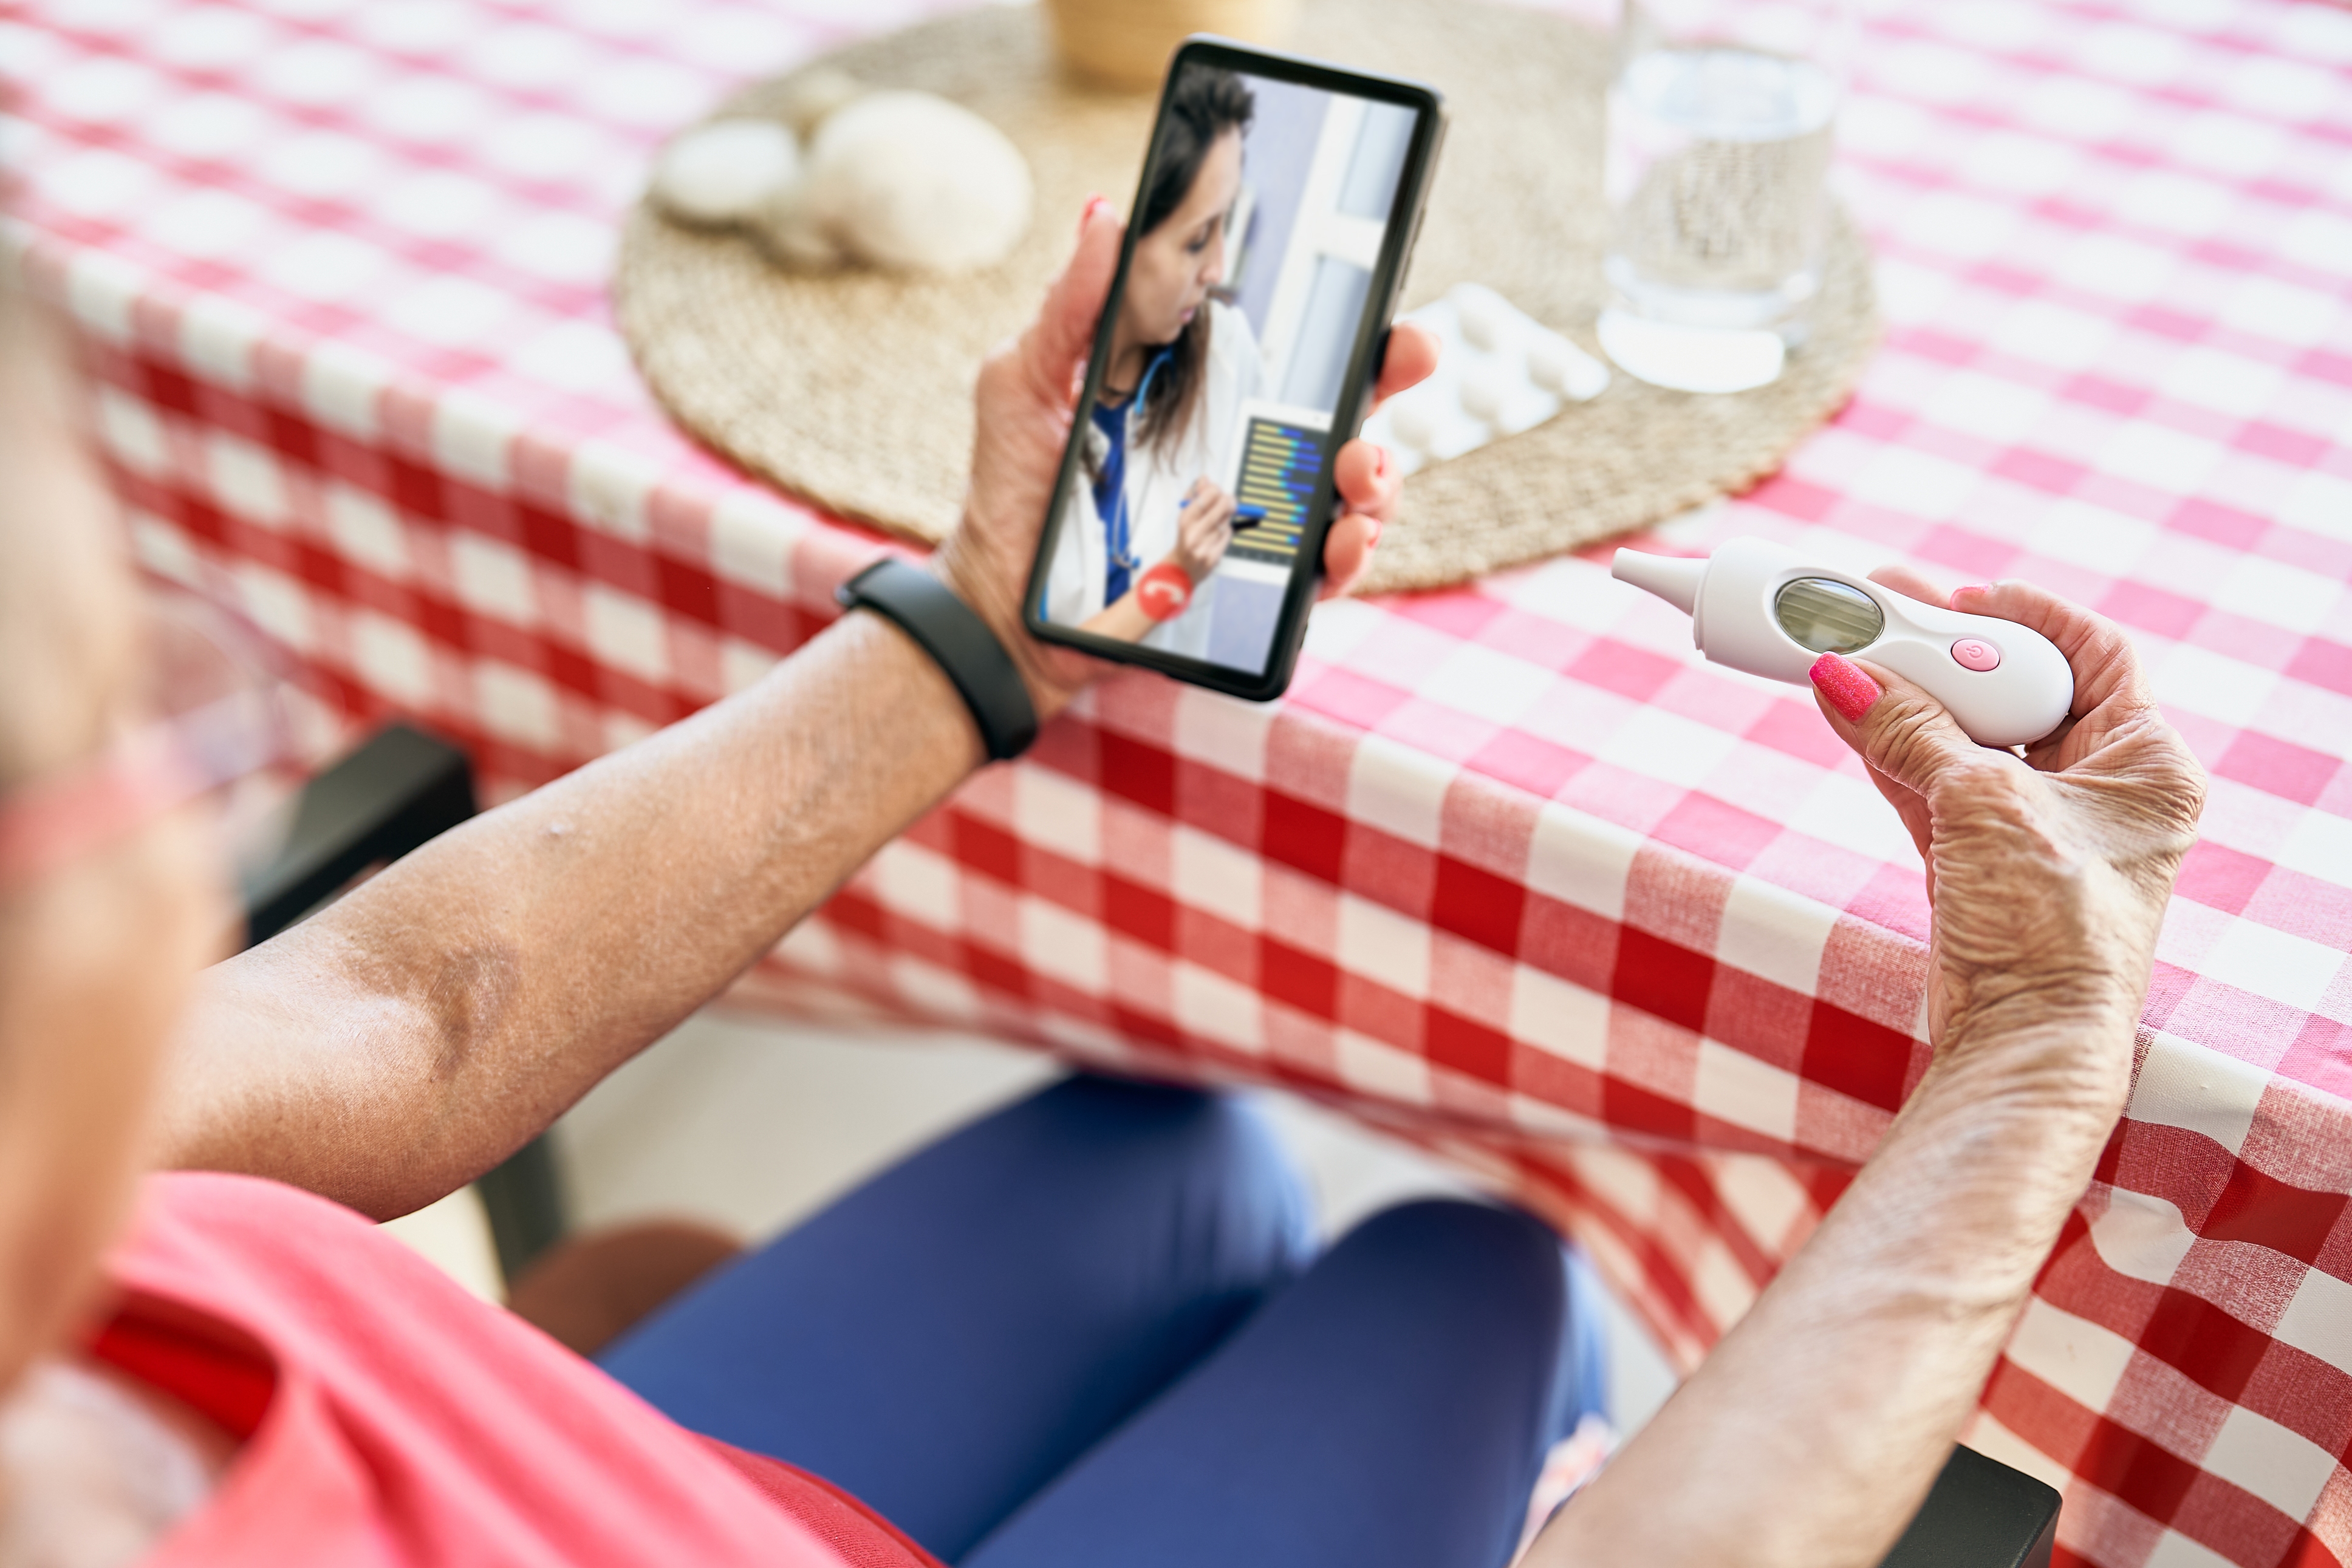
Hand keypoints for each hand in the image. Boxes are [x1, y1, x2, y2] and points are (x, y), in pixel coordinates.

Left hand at [931, 198, 1436, 718]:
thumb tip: (1104, 213)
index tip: (1385, 313)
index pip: (1298, 353)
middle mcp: (1243, 455)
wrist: (1002, 603)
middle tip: (1405, 361)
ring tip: (1357, 471)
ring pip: (1352, 494)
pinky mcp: (1250, 588)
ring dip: (1377, 478)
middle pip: (1346, 413)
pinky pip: (1320, 576)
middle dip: (1392, 384)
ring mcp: (1255, 524)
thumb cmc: (1014, 490)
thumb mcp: (1027, 382)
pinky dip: (1346, 558)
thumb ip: (1071, 305)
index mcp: (1205, 396)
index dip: (1355, 332)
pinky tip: (1340, 541)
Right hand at [1170, 479, 1236, 581]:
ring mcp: (1204, 546)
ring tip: (1217, 521)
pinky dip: (1226, 532)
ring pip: (1227, 521)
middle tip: (1228, 501)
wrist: (1181, 569)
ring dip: (1226, 518)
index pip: (1209, 494)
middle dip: (1229, 500)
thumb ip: (1194, 495)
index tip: (1217, 492)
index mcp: (1185, 519)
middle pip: (1224, 505)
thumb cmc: (1185, 538)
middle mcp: (1194, 533)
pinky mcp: (1214, 557)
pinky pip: (1228, 535)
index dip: (1217, 490)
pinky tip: (1217, 535)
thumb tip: (1205, 479)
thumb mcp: (1185, 515)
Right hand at [1810, 571, 2204, 1083]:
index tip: (1959, 593)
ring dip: (1903, 696)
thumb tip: (1845, 677)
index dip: (2025, 615)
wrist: (2024, 1042)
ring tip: (1841, 649)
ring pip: (1962, 735)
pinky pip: (1929, 780)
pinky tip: (1843, 708)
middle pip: (2014, 688)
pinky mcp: (1981, 860)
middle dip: (1942, 650)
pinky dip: (1887, 747)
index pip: (2092, 652)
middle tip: (1876, 609)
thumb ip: (1913, 734)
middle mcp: (2098, 790)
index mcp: (2144, 764)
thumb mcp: (1985, 807)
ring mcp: (2036, 826)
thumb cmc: (2048, 931)